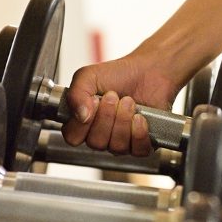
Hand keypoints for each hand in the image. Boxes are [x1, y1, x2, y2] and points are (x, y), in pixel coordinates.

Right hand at [62, 54, 177, 156]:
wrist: (148, 71)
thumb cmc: (120, 74)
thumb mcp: (89, 76)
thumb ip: (76, 93)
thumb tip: (80, 116)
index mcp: (83, 121)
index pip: (73, 137)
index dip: (83, 123)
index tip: (94, 101)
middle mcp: (100, 134)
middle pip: (96, 143)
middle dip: (107, 117)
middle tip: (114, 97)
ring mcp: (120, 141)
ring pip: (117, 147)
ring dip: (123, 121)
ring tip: (129, 102)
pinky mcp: (141, 143)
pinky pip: (138, 151)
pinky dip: (139, 133)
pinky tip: (140, 117)